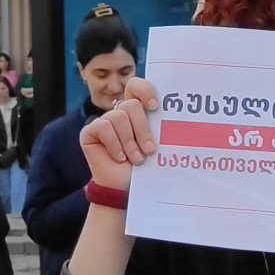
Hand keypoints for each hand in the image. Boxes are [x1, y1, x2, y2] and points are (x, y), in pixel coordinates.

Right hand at [78, 77, 159, 193]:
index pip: (135, 86)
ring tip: (136, 159)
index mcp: (136, 111)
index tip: (154, 106)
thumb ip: (163, 128)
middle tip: (150, 149)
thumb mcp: (158, 144)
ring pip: (118, 116)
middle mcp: (118, 113)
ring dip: (129, 141)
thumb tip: (185, 118)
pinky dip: (114, 144)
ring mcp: (103, 122)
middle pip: (131, 104)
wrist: (126, 189)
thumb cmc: (146, 168)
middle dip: (142, 128)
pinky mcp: (89, 132)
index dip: (144, 90)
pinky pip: (103, 127)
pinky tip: (119, 157)